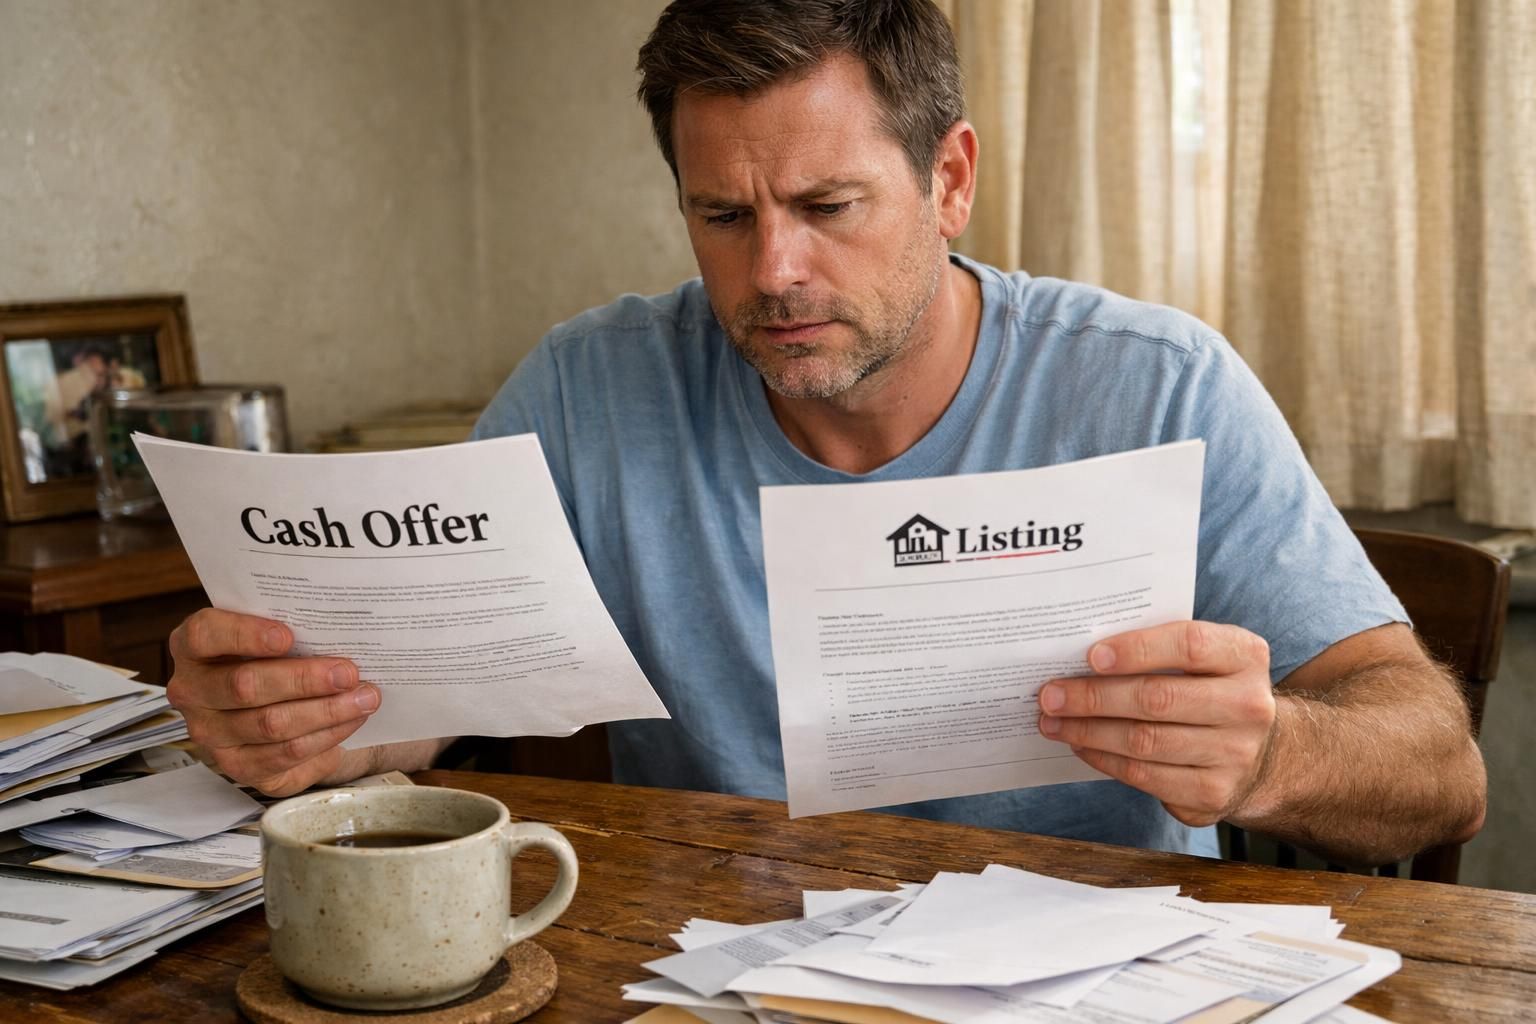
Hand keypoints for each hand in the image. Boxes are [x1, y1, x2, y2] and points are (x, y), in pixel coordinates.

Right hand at [165, 608, 379, 795]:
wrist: (287, 700)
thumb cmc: (282, 656)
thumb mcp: (278, 632)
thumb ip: (293, 626)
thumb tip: (339, 625)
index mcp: (193, 647)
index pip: (204, 635)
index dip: (245, 635)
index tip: (288, 636)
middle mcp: (192, 692)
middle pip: (245, 686)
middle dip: (305, 679)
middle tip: (349, 672)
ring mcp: (211, 734)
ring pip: (270, 724)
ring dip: (326, 712)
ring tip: (364, 698)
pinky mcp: (239, 766)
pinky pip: (285, 755)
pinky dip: (325, 737)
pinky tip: (351, 722)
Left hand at [1037, 621, 1276, 825]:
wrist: (1259, 754)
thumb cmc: (1209, 690)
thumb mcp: (1204, 658)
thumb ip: (1158, 648)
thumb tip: (1079, 654)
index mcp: (1245, 656)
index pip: (1189, 645)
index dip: (1136, 650)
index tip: (1091, 656)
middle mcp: (1247, 706)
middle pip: (1158, 699)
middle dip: (1094, 697)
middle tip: (1050, 695)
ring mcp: (1234, 754)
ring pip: (1145, 742)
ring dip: (1089, 731)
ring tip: (1053, 722)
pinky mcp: (1212, 793)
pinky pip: (1144, 776)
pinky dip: (1103, 760)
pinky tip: (1080, 746)